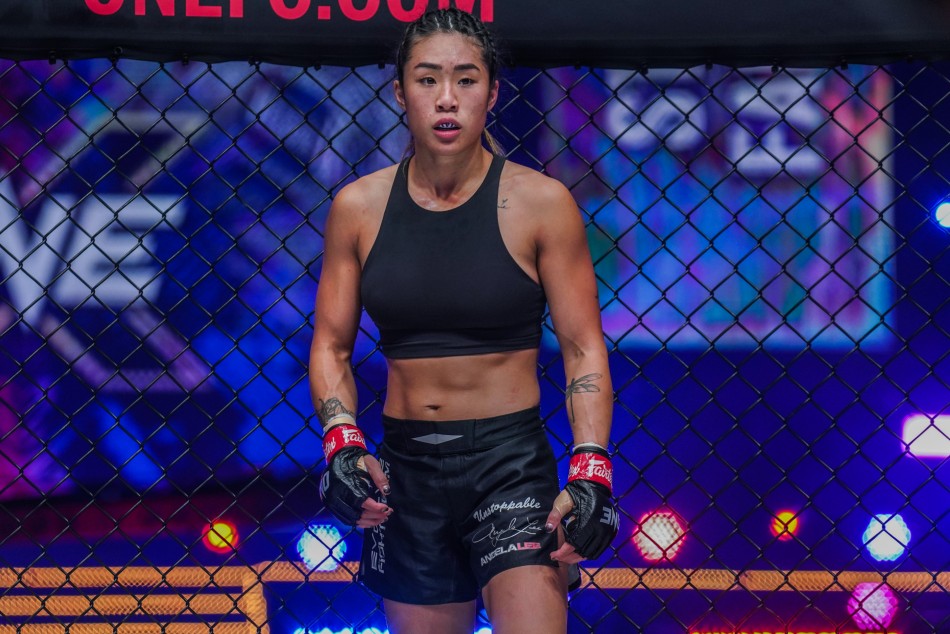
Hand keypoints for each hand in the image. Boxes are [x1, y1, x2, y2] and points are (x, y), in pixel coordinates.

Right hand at [319, 425, 391, 526]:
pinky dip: (359, 522)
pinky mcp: (331, 505)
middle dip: (375, 516)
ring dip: (368, 521)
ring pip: (352, 519)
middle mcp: (338, 495)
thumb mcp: (371, 463)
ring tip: (381, 519)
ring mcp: (332, 501)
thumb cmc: (358, 460)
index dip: (376, 508)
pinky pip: (346, 519)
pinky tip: (370, 521)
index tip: (388, 508)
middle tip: (388, 514)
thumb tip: (387, 492)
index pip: (363, 502)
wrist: (340, 456)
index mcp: (347, 484)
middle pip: (358, 513)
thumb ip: (379, 477)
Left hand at [546, 446, 618, 561]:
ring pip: (592, 553)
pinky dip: (589, 554)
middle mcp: (598, 528)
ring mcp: (606, 531)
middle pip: (583, 552)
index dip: (562, 552)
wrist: (592, 486)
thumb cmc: (574, 495)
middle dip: (568, 558)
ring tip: (567, 558)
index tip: (553, 554)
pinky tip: (579, 553)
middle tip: (558, 558)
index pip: (574, 544)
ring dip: (578, 558)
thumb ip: (555, 516)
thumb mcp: (561, 503)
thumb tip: (548, 529)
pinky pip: (600, 549)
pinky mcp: (610, 532)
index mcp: (586, 521)